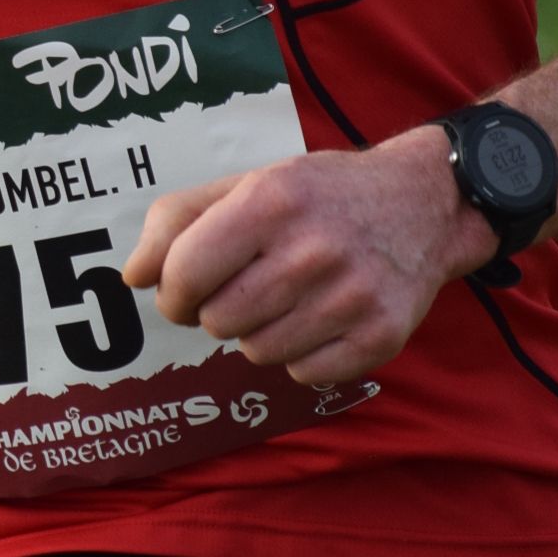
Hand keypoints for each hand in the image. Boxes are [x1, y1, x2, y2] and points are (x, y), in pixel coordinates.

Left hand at [121, 130, 494, 388]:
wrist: (424, 203)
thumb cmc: (321, 194)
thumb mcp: (250, 182)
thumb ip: (179, 221)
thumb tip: (133, 276)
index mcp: (271, 201)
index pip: (184, 273)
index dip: (170, 293)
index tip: (181, 291)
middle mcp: (313, 249)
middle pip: (217, 321)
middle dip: (218, 311)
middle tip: (246, 288)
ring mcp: (352, 296)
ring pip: (258, 352)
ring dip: (260, 333)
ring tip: (288, 298)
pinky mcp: (381, 336)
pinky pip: (303, 374)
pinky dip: (301, 355)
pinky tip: (320, 318)